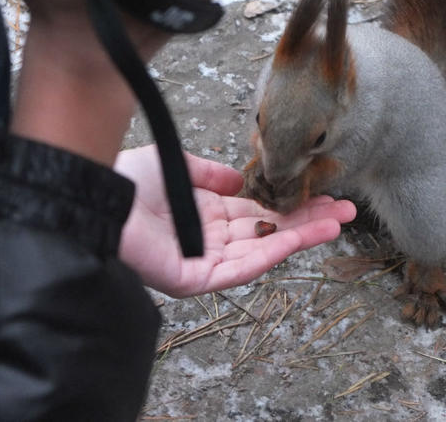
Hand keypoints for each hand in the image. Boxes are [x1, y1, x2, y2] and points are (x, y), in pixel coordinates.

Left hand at [115, 146, 356, 296]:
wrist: (98, 196)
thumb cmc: (128, 180)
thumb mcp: (178, 166)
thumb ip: (210, 173)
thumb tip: (242, 179)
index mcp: (207, 214)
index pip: (260, 212)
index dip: (292, 204)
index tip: (326, 195)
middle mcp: (211, 238)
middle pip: (269, 232)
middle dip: (308, 221)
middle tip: (347, 211)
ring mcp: (205, 260)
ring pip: (262, 250)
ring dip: (301, 237)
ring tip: (337, 222)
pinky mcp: (195, 279)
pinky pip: (240, 268)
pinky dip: (271, 253)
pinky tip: (299, 237)